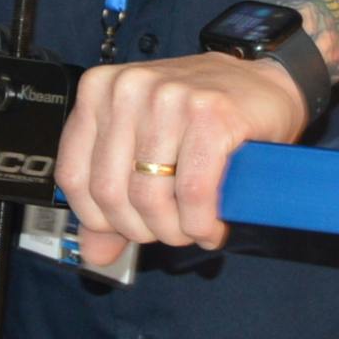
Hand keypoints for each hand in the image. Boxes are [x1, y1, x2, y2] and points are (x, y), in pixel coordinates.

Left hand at [54, 50, 307, 263]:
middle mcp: (128, 89)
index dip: (100, 219)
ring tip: (192, 230)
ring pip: (150, 197)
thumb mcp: (145, 148)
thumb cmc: (201, 116)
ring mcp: (168, 98)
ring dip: (175, 231)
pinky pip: (193, 193)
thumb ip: (114, 200)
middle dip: (142, 229)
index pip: (74, 177)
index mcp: (99, 90)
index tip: (129, 226)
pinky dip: (201, 223)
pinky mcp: (210, 115)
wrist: (265, 84)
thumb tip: (95, 253)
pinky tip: (211, 227)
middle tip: (169, 232)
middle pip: (111, 193)